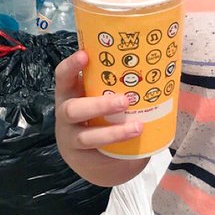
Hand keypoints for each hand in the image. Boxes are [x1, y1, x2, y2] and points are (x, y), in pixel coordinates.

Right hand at [54, 50, 143, 173]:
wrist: (94, 160)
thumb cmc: (100, 117)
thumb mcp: (97, 98)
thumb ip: (110, 85)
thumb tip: (151, 65)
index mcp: (69, 94)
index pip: (63, 77)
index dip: (71, 66)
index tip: (86, 55)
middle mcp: (65, 116)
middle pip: (72, 110)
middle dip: (99, 105)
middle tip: (125, 101)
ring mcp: (71, 139)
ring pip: (86, 137)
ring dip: (113, 132)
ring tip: (138, 127)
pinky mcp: (83, 159)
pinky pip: (98, 155)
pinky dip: (118, 148)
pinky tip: (135, 143)